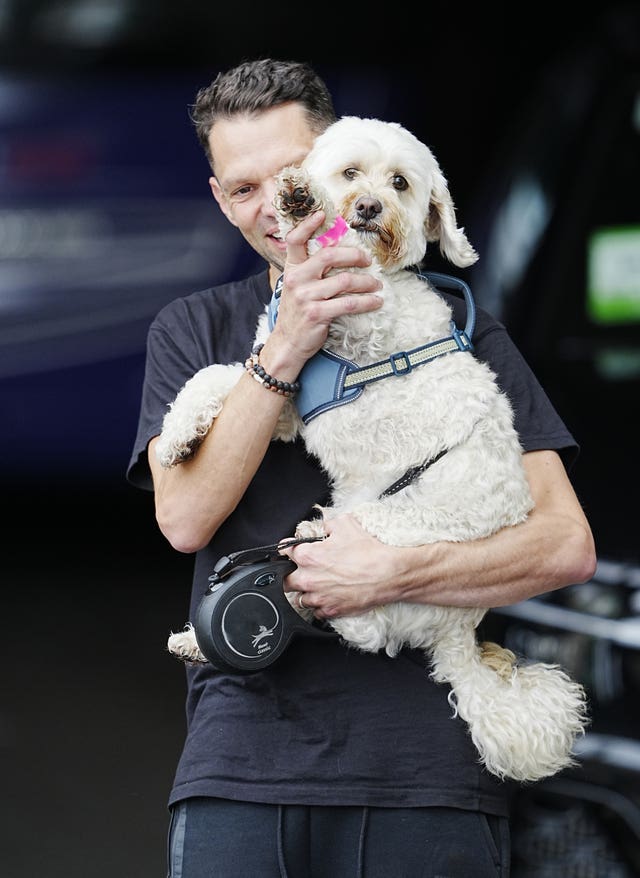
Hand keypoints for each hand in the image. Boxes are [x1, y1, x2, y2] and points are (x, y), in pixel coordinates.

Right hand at [263, 212, 383, 374]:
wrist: (288, 342)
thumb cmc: (297, 313)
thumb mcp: (298, 287)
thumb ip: (310, 270)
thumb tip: (336, 253)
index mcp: (292, 269)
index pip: (295, 240)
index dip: (307, 225)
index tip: (322, 214)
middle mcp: (296, 279)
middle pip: (330, 256)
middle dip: (355, 255)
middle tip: (368, 260)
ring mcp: (306, 296)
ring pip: (345, 281)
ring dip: (366, 282)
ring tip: (377, 285)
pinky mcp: (317, 313)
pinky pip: (348, 304)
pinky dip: (366, 302)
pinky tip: (375, 302)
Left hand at [282, 514, 400, 617]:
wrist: (387, 574)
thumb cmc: (368, 550)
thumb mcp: (346, 524)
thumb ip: (328, 525)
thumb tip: (324, 528)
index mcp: (308, 556)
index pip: (284, 552)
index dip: (288, 549)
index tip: (291, 551)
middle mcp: (308, 579)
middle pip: (285, 581)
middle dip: (290, 575)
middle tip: (301, 571)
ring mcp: (319, 598)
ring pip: (300, 599)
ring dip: (306, 592)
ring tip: (318, 586)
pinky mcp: (330, 611)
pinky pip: (316, 612)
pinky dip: (320, 606)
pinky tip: (328, 598)